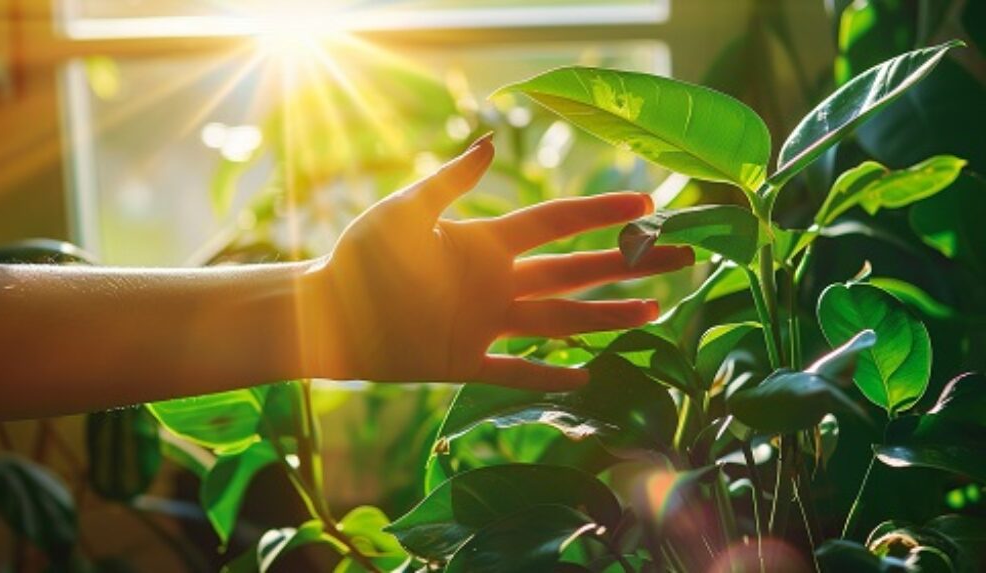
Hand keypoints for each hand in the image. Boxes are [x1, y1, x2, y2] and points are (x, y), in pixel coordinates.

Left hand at [319, 133, 692, 390]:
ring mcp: (485, 324)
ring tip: (654, 310)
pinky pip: (516, 373)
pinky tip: (588, 376)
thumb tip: (491, 143)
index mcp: (485, 244)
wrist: (325, 315)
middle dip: (627, 264)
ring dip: (606, 316)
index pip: (555, 225)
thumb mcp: (403, 213)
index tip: (647, 207)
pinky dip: (548, 375)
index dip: (600, 215)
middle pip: (575, 271)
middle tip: (679, 256)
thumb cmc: (359, 259)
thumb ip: (448, 184)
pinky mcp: (465, 363)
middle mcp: (496, 282)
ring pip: (559, 321)